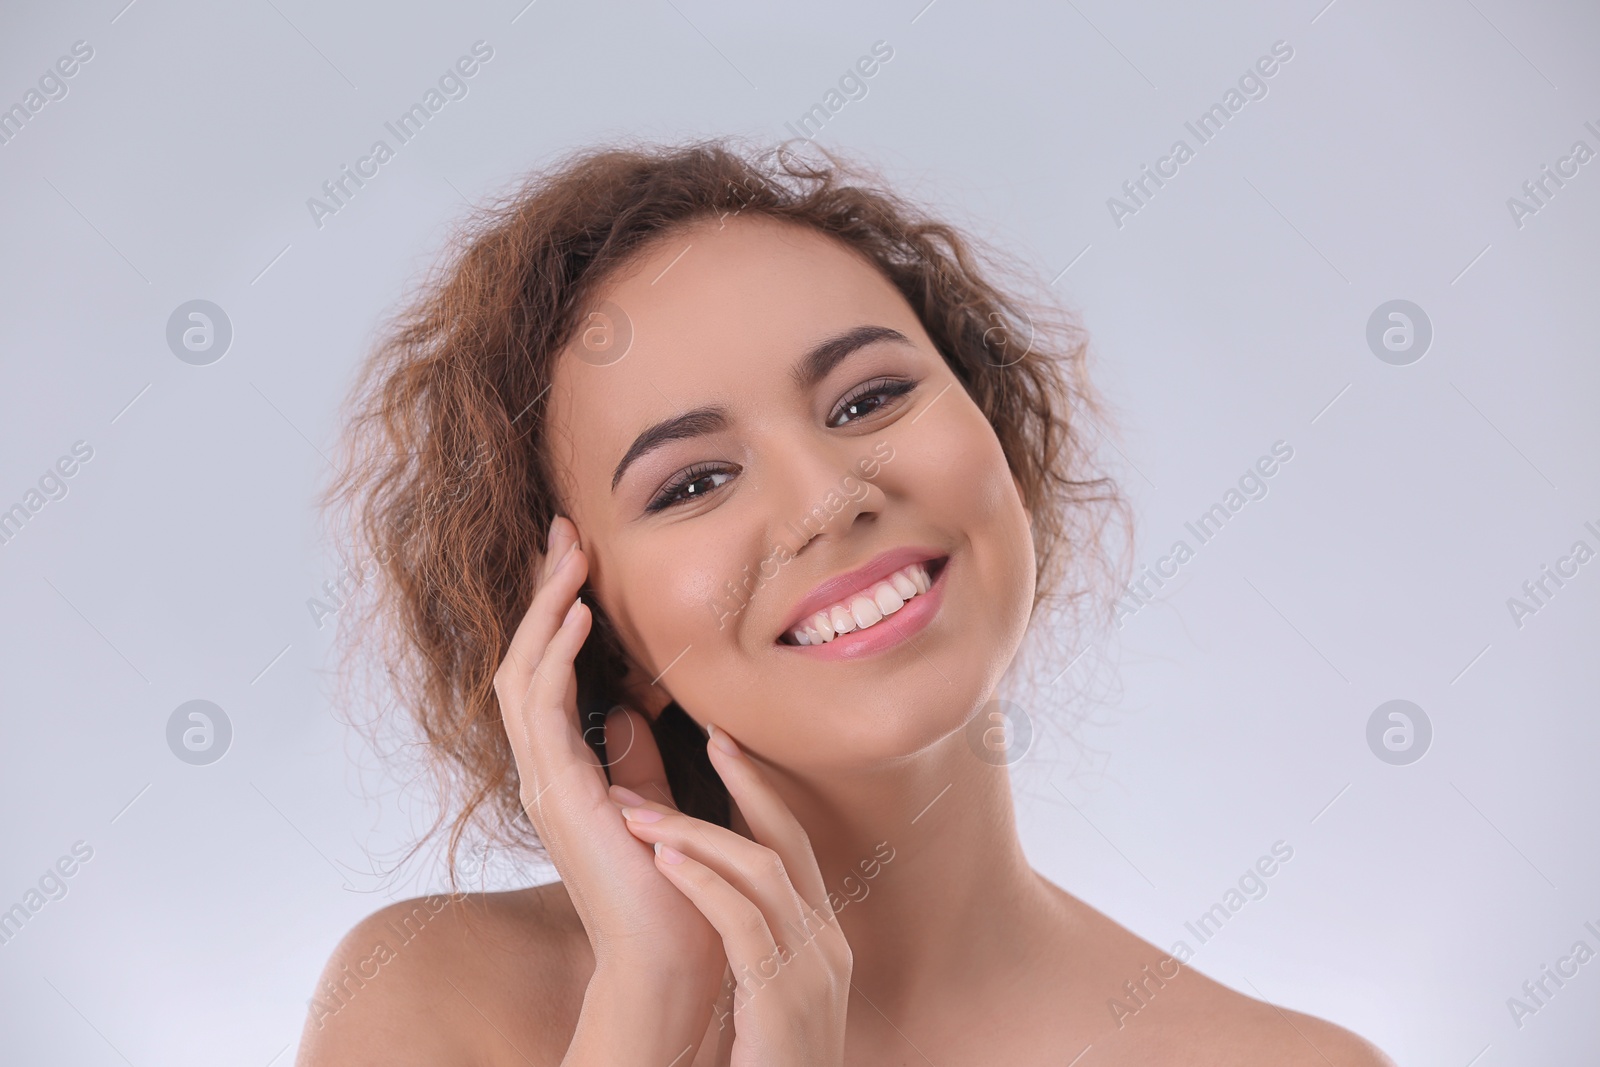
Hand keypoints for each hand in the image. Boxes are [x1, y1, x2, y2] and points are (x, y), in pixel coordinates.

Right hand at [492, 516, 725, 1056]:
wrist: (669, 962)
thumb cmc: (672, 890)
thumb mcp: (656, 805)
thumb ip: (636, 760)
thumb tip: (632, 708)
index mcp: (567, 770)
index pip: (548, 672)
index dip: (557, 610)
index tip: (579, 555)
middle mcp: (546, 771)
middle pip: (525, 659)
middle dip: (544, 592)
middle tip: (563, 530)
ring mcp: (545, 782)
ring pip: (523, 674)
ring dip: (546, 609)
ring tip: (569, 555)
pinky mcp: (558, 795)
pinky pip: (543, 710)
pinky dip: (556, 657)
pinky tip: (579, 616)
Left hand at [611, 723, 852, 1066]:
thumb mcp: (763, 997)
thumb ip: (752, 943)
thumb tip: (716, 897)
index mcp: (822, 942)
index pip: (797, 849)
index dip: (763, 795)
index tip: (728, 746)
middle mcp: (827, 946)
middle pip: (790, 843)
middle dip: (749, 785)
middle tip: (711, 734)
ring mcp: (813, 973)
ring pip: (762, 873)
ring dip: (696, 832)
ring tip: (639, 809)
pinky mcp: (785, 1002)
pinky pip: (745, 924)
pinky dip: (703, 882)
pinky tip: (664, 858)